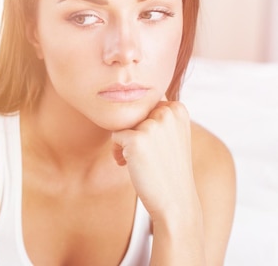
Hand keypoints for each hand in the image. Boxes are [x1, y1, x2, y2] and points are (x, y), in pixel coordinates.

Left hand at [111, 100, 197, 220]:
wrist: (175, 200)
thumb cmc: (169, 167)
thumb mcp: (173, 133)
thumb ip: (159, 113)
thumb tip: (129, 93)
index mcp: (178, 107)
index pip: (145, 103)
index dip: (142, 123)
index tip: (150, 142)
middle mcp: (167, 112)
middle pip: (132, 112)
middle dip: (132, 131)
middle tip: (142, 152)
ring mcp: (152, 125)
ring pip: (123, 124)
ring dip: (124, 142)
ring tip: (136, 160)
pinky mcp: (136, 139)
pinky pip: (115, 137)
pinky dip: (117, 151)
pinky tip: (127, 165)